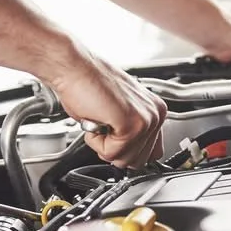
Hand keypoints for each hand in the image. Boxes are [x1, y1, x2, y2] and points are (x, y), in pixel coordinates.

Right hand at [48, 52, 166, 168]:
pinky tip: (96, 119)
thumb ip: (130, 133)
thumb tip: (131, 155)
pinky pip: (112, 153)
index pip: (152, 153)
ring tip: (100, 119)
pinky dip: (96, 141)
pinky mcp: (132, 124)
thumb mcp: (117, 114)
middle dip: (114, 150)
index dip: (126, 151)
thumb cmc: (87, 85)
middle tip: (104, 124)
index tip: (114, 134)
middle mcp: (156, 115)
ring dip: (104, 145)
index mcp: (155, 110)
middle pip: (138, 162)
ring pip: (124, 160)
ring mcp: (146, 119)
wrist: (74, 68)